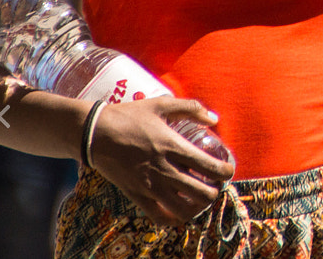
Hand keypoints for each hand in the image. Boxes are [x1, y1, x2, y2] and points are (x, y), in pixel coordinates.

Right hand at [88, 97, 235, 225]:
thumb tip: (214, 119)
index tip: (227, 168)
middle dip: (216, 190)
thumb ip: (191, 107)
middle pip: (203, 194)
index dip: (226, 172)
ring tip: (199, 196)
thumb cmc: (129, 116)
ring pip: (185, 210)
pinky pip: (161, 217)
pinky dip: (175, 217)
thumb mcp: (161, 104)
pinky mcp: (136, 196)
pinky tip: (180, 207)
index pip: (211, 168)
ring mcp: (150, 186)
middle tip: (215, 183)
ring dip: (198, 206)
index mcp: (173, 147)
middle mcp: (164, 170)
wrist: (94, 133)